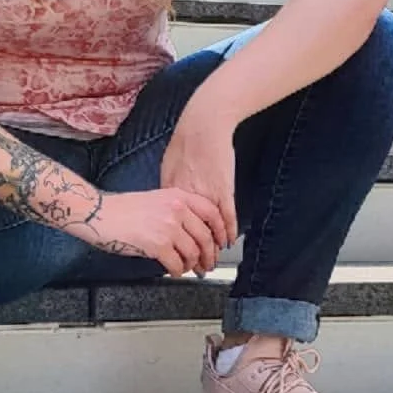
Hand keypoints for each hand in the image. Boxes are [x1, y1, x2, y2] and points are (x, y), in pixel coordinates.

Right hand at [81, 188, 227, 278]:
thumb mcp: (156, 199)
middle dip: (209, 255)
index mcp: (177, 196)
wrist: (100, 214)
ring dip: (193, 265)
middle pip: (205, 237)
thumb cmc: (122, 209)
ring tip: (189, 268)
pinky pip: (177, 264)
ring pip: (193, 253)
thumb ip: (176, 210)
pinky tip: (175, 271)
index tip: (222, 241)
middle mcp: (176, 210)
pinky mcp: (158, 246)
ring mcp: (168, 228)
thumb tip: (192, 230)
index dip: (221, 230)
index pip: (211, 212)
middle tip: (208, 263)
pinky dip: (178, 271)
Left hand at [160, 108, 238, 248]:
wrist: (204, 125)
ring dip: (211, 247)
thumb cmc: (185, 142)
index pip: (173, 227)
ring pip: (209, 229)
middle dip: (193, 254)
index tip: (174, 256)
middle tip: (195, 267)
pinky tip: (228, 241)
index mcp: (173, 193)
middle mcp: (189, 198)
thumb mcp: (167, 167)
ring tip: (211, 260)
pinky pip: (227, 216)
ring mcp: (207, 195)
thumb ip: (167, 188)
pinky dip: (228, 231)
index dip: (174, 244)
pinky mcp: (224, 190)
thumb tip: (164, 203)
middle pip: (190, 233)